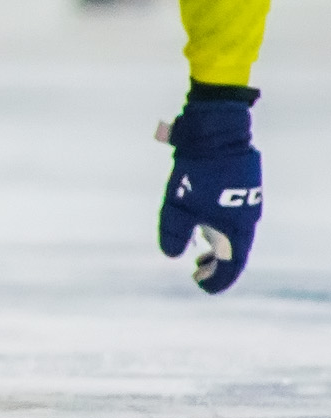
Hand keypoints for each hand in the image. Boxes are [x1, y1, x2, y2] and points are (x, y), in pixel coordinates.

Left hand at [158, 86, 261, 294]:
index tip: (201, 287)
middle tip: (196, 270)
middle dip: (215, 264)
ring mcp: (244, 200)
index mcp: (237, 228)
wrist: (216, 131)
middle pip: (234, 251)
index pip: (231, 265)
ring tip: (197, 251)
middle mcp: (247, 218)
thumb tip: (170, 255)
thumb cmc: (197, 170)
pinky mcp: (238, 185)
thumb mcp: (179, 204)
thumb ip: (175, 232)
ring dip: (215, 245)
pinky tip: (201, 221)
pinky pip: (230, 215)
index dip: (217, 279)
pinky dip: (217, 225)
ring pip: (232, 232)